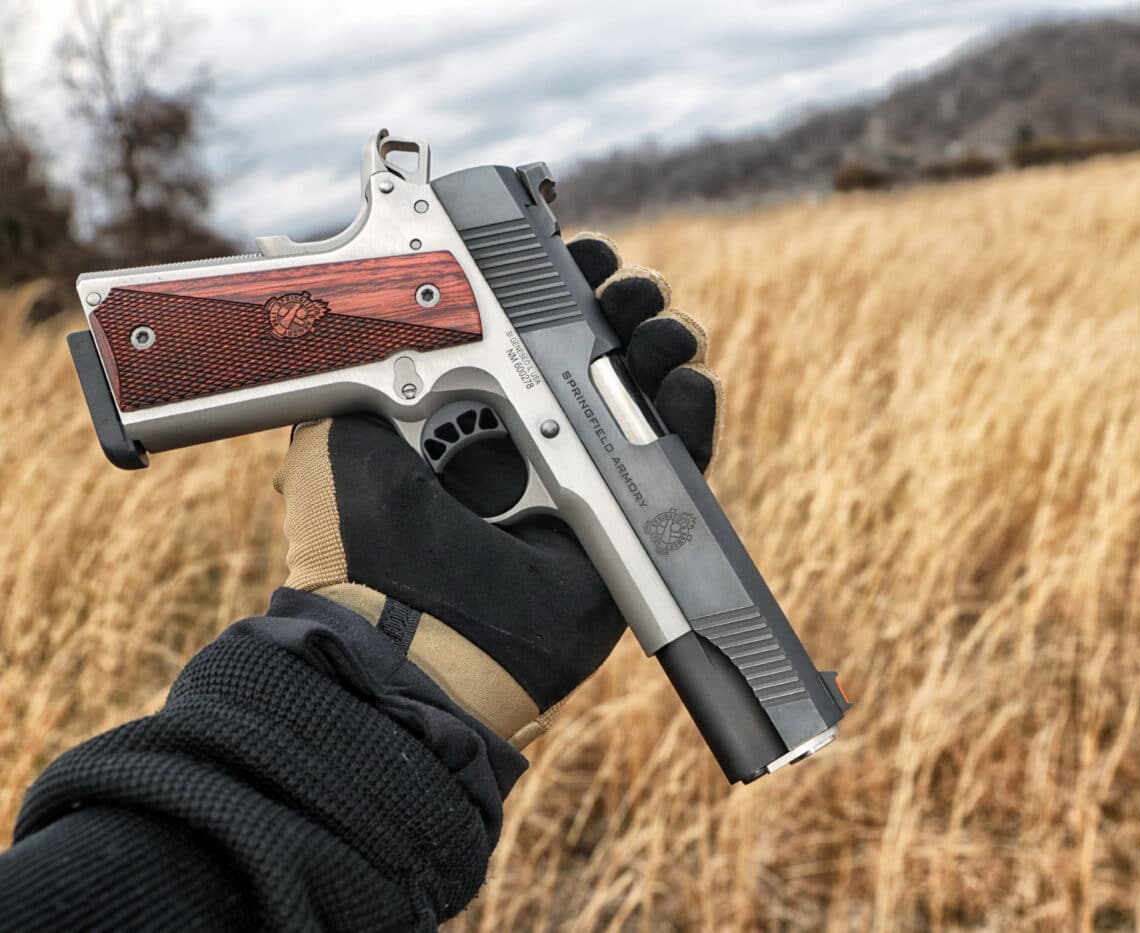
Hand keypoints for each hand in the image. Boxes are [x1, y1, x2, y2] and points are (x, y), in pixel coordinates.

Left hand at [273, 233, 720, 748]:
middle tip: (618, 282)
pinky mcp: (629, 516)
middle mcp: (532, 430)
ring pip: (644, 387)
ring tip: (654, 323)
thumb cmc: (363, 539)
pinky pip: (680, 455)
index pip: (527, 322)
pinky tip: (686, 379)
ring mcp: (585, 471)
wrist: (410, 634)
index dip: (554, 280)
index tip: (565, 246)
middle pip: (597, 344)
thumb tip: (343, 296)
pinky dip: (694, 410)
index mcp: (470, 404)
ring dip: (660, 340)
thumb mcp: (337, 433)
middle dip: (617, 299)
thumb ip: (350, 366)